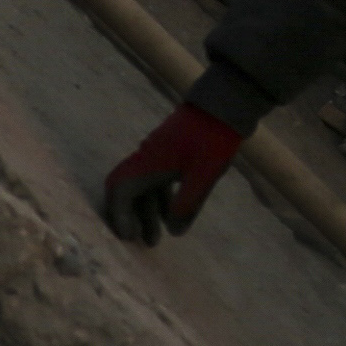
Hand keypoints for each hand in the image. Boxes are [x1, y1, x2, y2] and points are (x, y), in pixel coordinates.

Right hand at [104, 101, 246, 242]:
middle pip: (128, 193)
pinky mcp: (170, 151)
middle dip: (133, 218)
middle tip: (142, 242)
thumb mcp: (202, 175)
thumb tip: (175, 232)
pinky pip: (156, 180)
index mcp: (146, 164)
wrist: (226, 103)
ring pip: (144, 188)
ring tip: (157, 238)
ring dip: (148, 211)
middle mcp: (145, 159)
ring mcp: (156, 154)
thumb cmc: (212, 139)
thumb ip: (187, 204)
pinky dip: (160, 198)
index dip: (120, 217)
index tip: (128, 237)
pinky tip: (172, 215)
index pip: (120, 194)